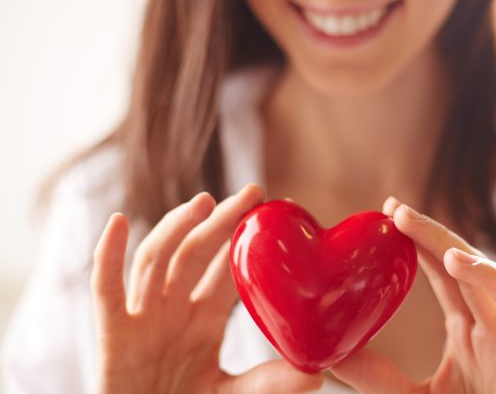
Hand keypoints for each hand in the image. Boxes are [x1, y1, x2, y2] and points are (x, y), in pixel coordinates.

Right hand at [91, 185, 321, 393]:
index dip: (245, 241)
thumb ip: (268, 382)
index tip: (273, 211)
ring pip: (157, 260)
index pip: (226, 269)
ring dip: (176, 228)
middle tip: (251, 192)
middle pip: (195, 253)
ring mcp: (143, 318)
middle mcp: (173, 310)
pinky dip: (107, 255)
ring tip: (205, 202)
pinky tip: (117, 222)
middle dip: (220, 221)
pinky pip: (106, 289)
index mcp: (204, 319)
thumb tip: (317, 375)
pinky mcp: (113, 333)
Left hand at [330, 198, 495, 393]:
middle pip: (472, 275)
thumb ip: (371, 375)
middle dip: (440, 240)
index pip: (445, 275)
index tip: (392, 211)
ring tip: (450, 257)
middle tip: (401, 214)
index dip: (423, 241)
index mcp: (468, 331)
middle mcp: (494, 335)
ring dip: (487, 275)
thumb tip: (323, 352)